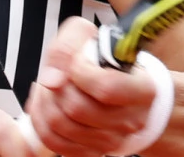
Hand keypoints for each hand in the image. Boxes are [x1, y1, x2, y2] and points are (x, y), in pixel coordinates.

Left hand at [26, 17, 156, 156]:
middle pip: (77, 109)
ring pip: (60, 125)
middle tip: (57, 74)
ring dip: (45, 101)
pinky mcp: (91, 151)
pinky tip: (46, 103)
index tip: (75, 62)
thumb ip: (67, 48)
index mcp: (142, 89)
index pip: (105, 87)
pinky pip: (54, 141)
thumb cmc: (102, 60)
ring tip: (50, 87)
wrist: (114, 83)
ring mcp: (112, 140)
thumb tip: (51, 79)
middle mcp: (131, 120)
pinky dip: (41, 119)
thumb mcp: (88, 37)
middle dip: (56, 87)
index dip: (79, 72)